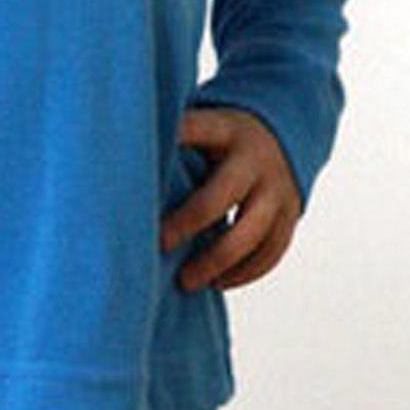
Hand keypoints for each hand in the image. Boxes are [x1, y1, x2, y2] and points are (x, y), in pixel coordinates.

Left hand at [159, 104, 301, 291]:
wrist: (284, 137)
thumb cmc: (223, 139)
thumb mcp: (204, 127)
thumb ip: (174, 138)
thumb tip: (118, 154)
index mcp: (227, 131)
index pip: (199, 131)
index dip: (176, 140)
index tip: (141, 161)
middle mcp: (255, 160)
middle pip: (221, 195)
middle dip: (188, 223)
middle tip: (158, 246)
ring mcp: (277, 189)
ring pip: (251, 234)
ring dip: (217, 262)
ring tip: (186, 281)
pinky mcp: (291, 215)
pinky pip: (272, 251)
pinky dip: (245, 273)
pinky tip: (217, 282)